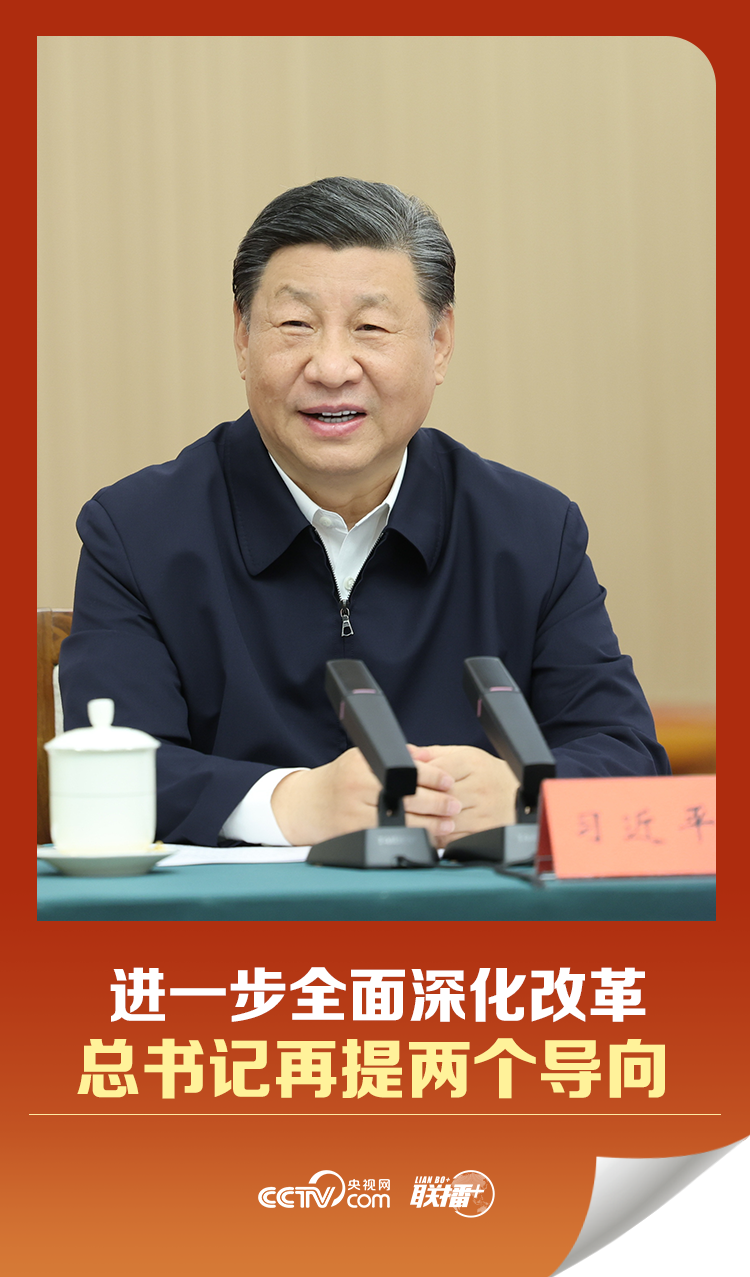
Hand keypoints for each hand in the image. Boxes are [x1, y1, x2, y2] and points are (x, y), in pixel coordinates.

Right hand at [271, 746, 462, 845]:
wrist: (306, 805)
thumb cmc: (339, 780)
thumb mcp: (362, 758)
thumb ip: (395, 755)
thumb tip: (429, 756)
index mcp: (362, 767)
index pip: (406, 771)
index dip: (432, 777)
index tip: (448, 781)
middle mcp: (357, 790)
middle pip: (407, 798)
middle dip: (437, 803)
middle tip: (454, 804)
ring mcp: (354, 815)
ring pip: (401, 822)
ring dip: (430, 825)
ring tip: (447, 823)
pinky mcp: (354, 836)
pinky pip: (390, 838)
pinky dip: (411, 838)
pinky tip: (426, 837)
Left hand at [408, 745, 517, 843]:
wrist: (521, 796)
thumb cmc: (487, 774)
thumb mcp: (465, 756)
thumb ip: (434, 754)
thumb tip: (407, 753)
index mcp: (472, 763)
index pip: (436, 770)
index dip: (418, 778)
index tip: (406, 783)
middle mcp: (479, 786)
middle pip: (440, 795)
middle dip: (420, 800)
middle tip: (404, 804)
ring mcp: (483, 811)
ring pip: (445, 819)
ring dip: (427, 820)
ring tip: (415, 818)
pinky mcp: (483, 831)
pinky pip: (454, 837)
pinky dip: (438, 835)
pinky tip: (432, 830)